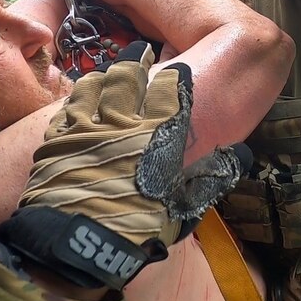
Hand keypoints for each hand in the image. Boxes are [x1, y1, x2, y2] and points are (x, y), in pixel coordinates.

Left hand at [0, 41, 252, 289]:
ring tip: (112, 73)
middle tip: (139, 56)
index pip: (168, 89)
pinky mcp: (58, 139)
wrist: (84, 245)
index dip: (172, 76)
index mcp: (158, 136)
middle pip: (127, 76)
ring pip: (95, 84)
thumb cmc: (140, 228)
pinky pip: (69, 106)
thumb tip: (241, 153)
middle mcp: (123, 122)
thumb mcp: (186, 205)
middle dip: (135, 62)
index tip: (176, 70)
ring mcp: (87, 126)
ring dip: (105, 76)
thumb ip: (213, 175)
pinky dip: (79, 97)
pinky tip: (83, 97)